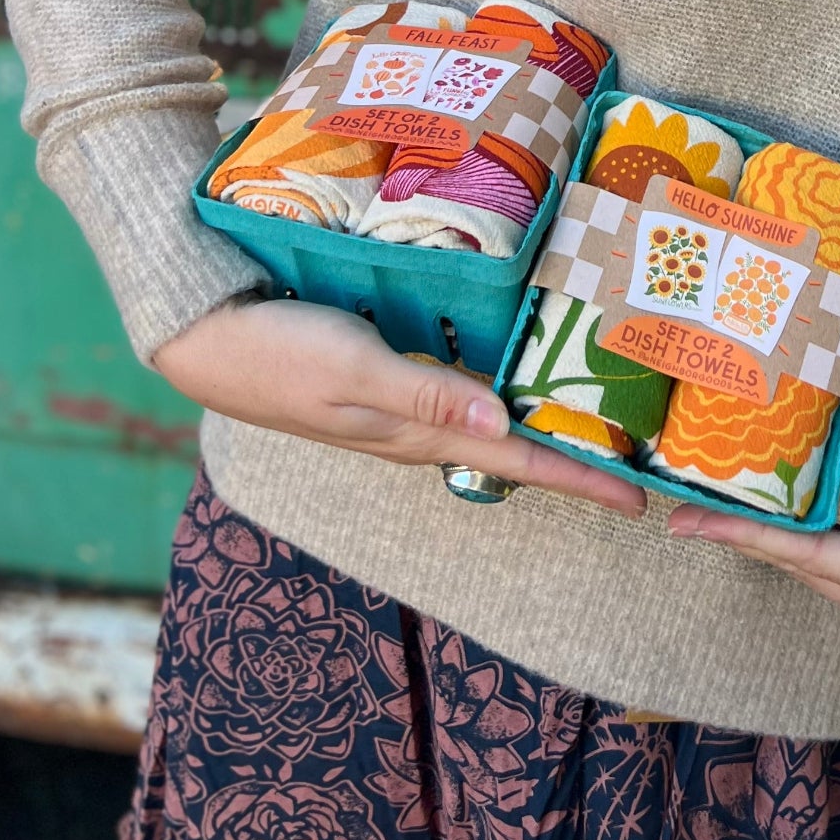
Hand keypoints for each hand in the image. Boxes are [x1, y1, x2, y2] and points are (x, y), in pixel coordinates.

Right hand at [155, 298, 646, 515]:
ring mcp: (399, 410)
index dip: (579, 476)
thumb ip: (427, 394)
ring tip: (593, 424)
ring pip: (487, 425)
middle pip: (512, 450)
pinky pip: (457, 396)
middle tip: (633, 465)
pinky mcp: (383, 384)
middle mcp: (418, 430)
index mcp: (417, 433)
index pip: (515, 458)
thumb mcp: (354, 373)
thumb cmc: (278, 352)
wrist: (203, 341)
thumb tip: (503, 422)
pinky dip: (498, 394)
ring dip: (540, 429)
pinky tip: (514, 378)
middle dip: (573, 460)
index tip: (636, 499)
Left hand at [667, 483, 839, 711]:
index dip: (752, 537)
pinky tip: (813, 525)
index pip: (816, 561)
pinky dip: (821, 548)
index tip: (692, 520)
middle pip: (808, 569)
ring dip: (779, 544)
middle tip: (687, 503)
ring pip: (828, 573)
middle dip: (746, 538)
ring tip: (734, 508)